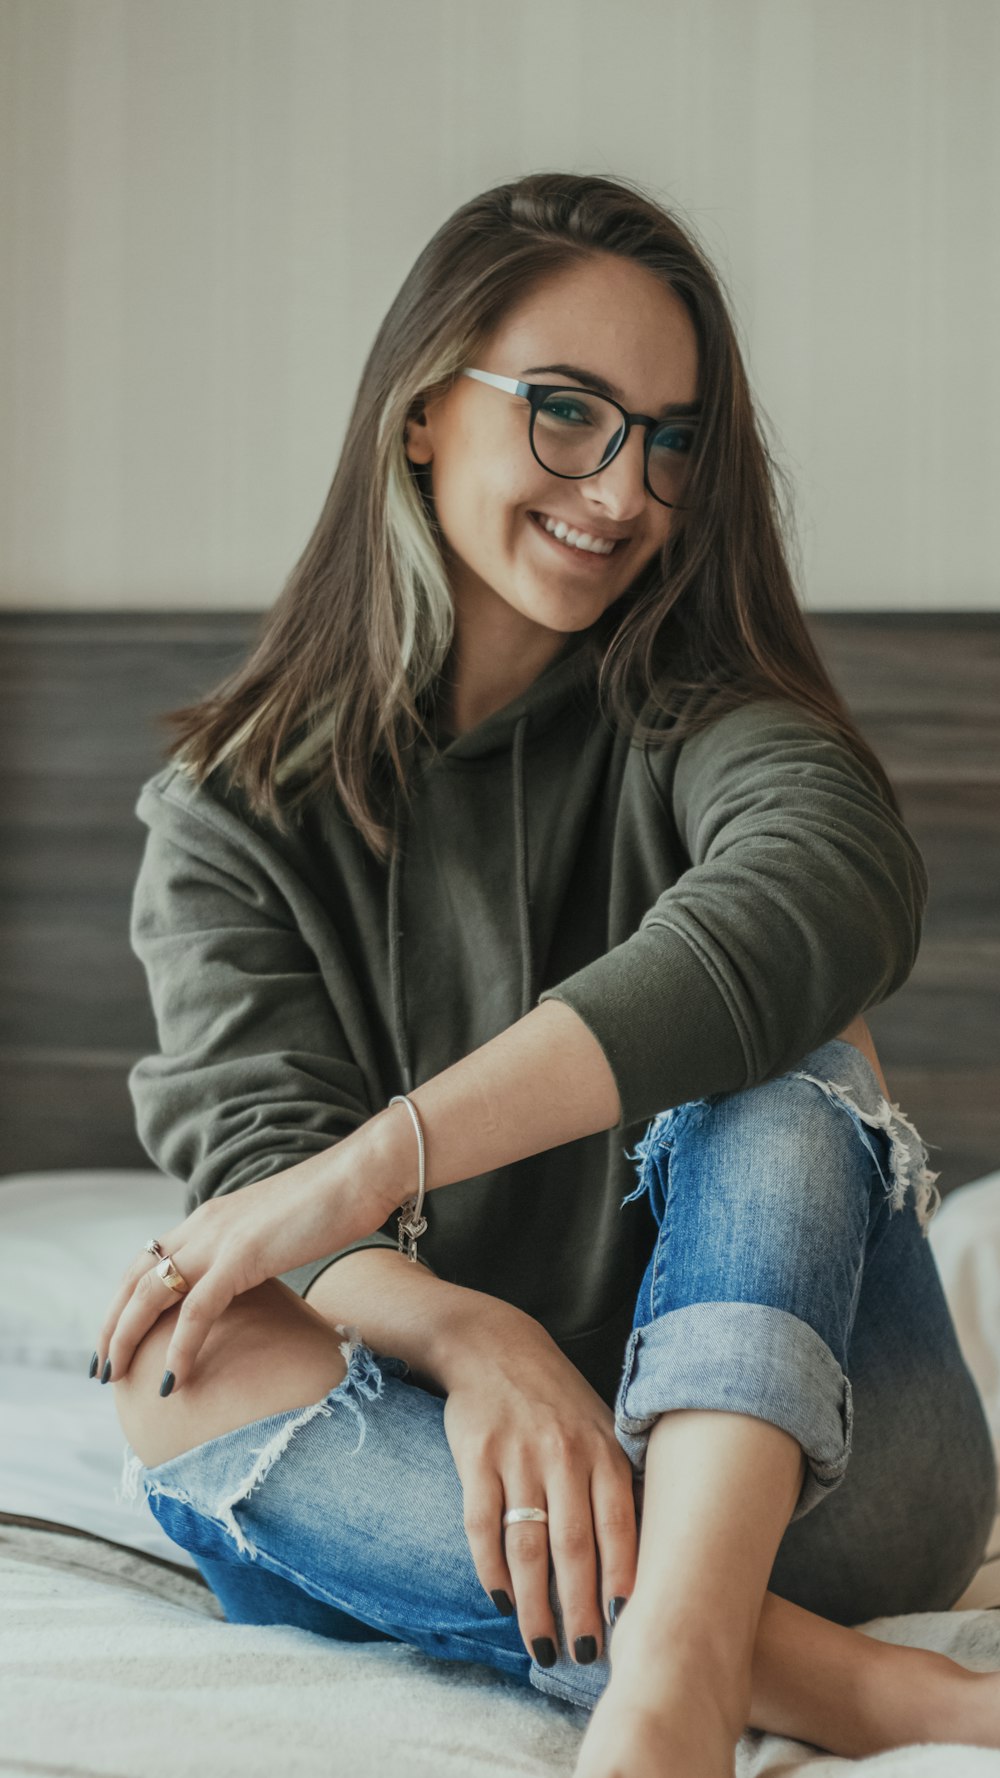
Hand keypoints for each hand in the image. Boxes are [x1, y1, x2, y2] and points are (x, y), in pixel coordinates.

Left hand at [92, 1135, 400, 1391]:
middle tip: (102, 1368)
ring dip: (127, 1338)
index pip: (147, 1260)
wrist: (361, 1175)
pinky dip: (179, 1348)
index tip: (117, 1336)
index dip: (125, 1300)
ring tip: (116, 1377)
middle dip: (112, 1325)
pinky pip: (196, 1311)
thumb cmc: (335, 1204)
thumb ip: (255, 1252)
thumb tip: (252, 1284)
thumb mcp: (278, 1231)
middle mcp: (204, 1224)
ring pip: (150, 1294)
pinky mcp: (242, 1256)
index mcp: (210, 1218)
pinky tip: (172, 1380)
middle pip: (135, 1279)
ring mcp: (219, 1238)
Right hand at [440, 1308, 638, 1668]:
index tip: (631, 1626)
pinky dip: (491, 1569)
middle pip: (574, 1546)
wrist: (493, 1345)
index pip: (619, 1525)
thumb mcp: (600, 1425)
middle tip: (586, 1656)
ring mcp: (517, 1457)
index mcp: (601, 1449)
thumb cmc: (556, 1398)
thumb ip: (619, 1479)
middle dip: (581, 1608)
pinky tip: (500, 1600)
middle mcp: (562, 1455)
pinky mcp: (476, 1458)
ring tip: (543, 1647)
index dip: (624, 1578)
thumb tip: (652, 1545)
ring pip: (528, 1546)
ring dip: (535, 1604)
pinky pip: (482, 1525)